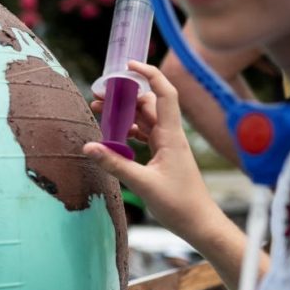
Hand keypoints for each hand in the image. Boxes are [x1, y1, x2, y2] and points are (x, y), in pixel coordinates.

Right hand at [84, 60, 225, 247]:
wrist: (202, 225)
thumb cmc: (180, 205)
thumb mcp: (143, 184)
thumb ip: (114, 164)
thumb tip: (88, 147)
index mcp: (171, 136)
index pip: (164, 93)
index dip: (149, 74)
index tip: (128, 65)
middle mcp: (171, 136)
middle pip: (148, 104)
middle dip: (124, 95)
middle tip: (98, 96)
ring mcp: (168, 146)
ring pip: (144, 119)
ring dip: (124, 113)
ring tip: (99, 112)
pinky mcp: (164, 157)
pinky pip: (144, 135)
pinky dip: (128, 131)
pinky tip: (113, 136)